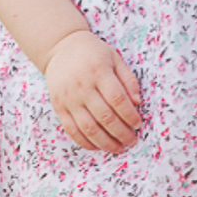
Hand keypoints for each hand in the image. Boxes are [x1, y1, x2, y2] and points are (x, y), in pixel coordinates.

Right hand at [44, 29, 140, 152]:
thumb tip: (137, 103)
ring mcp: (68, 98)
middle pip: (105, 117)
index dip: (130, 116)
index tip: (138, 125)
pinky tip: (97, 146)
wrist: (60, 47)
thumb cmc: (93, 53)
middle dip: (122, 133)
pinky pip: (71, 129)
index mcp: (99, 72)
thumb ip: (128, 79)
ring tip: (118, 149)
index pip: (118, 100)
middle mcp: (82, 86)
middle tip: (132, 141)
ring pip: (88, 127)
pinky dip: (85, 142)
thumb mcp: (115, 58)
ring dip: (105, 142)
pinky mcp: (58, 106)